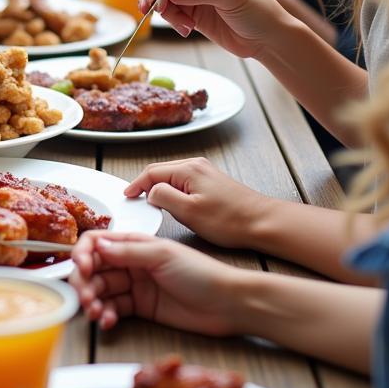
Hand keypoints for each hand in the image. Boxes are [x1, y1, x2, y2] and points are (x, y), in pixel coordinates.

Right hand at [69, 231, 242, 335]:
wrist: (227, 304)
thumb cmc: (202, 273)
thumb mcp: (163, 256)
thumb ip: (128, 252)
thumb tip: (98, 247)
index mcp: (136, 244)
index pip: (98, 242)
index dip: (83, 253)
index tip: (81, 267)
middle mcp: (132, 262)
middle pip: (95, 268)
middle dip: (85, 281)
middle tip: (85, 297)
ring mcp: (136, 285)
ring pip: (102, 290)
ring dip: (93, 300)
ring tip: (95, 312)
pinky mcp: (141, 307)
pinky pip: (114, 308)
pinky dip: (107, 314)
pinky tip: (108, 320)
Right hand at [125, 157, 272, 249]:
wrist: (262, 223)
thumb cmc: (229, 220)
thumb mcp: (189, 212)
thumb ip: (164, 197)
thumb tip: (150, 192)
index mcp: (188, 169)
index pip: (151, 172)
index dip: (135, 185)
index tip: (126, 197)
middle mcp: (195, 165)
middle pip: (160, 171)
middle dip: (145, 185)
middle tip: (135, 201)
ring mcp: (204, 172)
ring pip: (172, 176)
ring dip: (159, 188)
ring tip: (151, 204)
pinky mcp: (211, 181)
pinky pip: (183, 181)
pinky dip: (172, 190)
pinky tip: (173, 204)